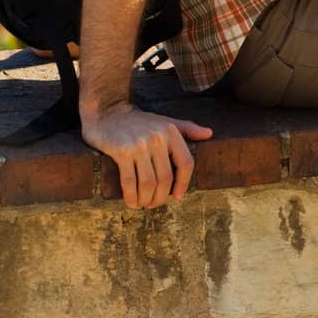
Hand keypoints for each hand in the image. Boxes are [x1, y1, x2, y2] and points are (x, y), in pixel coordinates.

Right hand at [80, 104, 212, 208]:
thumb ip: (187, 128)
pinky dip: (131, 197)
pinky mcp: (121, 152)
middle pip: (165, 178)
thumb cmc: (138, 120)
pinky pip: (129, 181)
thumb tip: (209, 134)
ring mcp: (139, 145)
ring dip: (146, 199)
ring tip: (143, 204)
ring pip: (148, 183)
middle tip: (154, 204)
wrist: (108, 112)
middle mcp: (157, 138)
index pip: (186, 163)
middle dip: (161, 197)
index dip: (183, 184)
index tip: (177, 196)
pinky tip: (131, 202)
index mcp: (171, 132)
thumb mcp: (165, 121)